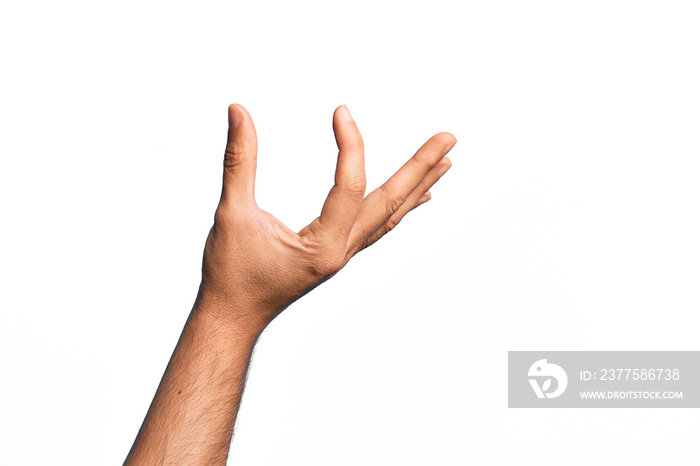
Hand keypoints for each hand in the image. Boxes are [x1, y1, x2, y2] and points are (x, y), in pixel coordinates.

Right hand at [198, 104, 455, 326]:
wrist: (231, 318)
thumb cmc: (230, 274)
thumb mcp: (231, 213)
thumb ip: (238, 161)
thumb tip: (237, 110)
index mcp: (323, 247)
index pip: (349, 187)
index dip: (350, 145)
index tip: (342, 110)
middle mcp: (342, 252)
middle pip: (391, 204)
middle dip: (420, 168)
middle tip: (449, 138)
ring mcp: (342, 255)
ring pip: (389, 217)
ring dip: (417, 187)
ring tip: (445, 164)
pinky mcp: (336, 254)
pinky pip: (377, 228)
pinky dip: (398, 208)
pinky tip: (416, 200)